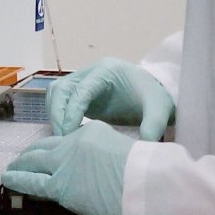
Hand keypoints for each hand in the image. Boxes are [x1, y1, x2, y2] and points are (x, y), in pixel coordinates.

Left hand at [1, 120, 133, 214]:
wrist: (145, 184)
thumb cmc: (144, 172)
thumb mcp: (125, 150)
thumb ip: (108, 153)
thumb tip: (101, 167)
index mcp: (92, 131)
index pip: (67, 138)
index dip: (56, 146)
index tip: (51, 152)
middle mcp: (74, 142)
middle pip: (46, 145)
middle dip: (32, 152)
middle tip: (23, 158)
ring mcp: (65, 162)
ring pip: (34, 161)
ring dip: (21, 165)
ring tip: (11, 169)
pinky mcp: (60, 185)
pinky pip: (32, 181)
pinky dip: (18, 179)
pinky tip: (9, 179)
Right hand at [47, 57, 173, 139]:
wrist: (155, 92)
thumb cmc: (155, 97)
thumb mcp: (160, 109)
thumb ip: (153, 125)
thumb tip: (144, 143)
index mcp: (107, 71)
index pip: (81, 89)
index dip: (71, 112)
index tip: (69, 134)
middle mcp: (91, 72)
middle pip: (61, 88)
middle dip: (58, 114)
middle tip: (62, 140)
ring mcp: (83, 80)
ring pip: (56, 93)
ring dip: (54, 115)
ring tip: (62, 139)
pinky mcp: (80, 92)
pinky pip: (60, 101)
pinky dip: (58, 115)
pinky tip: (66, 134)